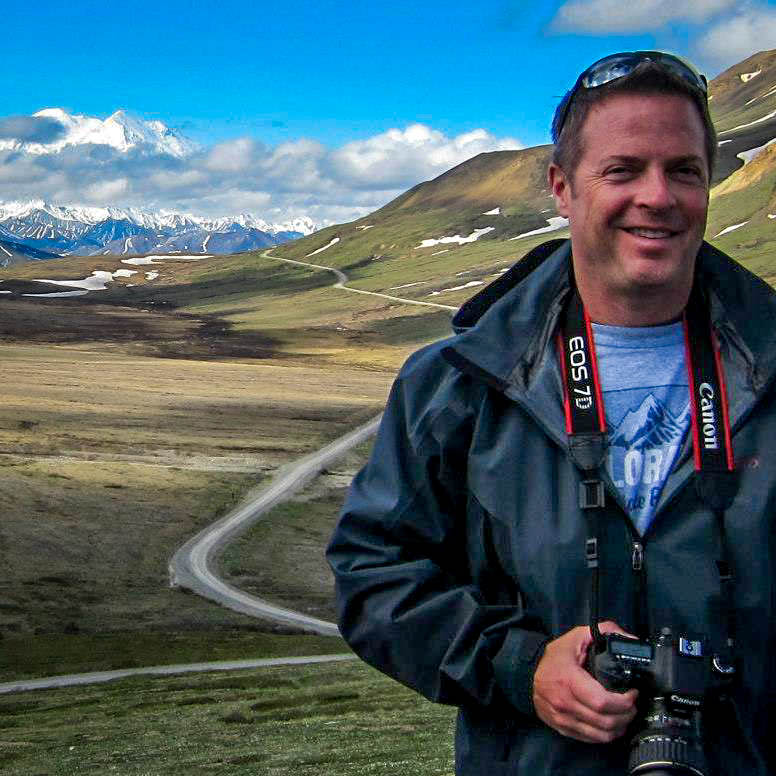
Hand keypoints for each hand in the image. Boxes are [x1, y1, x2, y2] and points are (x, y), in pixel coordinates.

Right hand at [532, 621, 638, 742]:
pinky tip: (611, 724)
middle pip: (605, 721)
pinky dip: (605, 735)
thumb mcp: (576, 637)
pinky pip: (590, 739)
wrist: (527, 674)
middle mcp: (565, 703)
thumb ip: (604, 631)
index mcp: (569, 680)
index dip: (623, 702)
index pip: (602, 702)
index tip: (632, 693)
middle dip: (626, 715)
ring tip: (624, 715)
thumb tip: (630, 638)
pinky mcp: (562, 729)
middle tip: (632, 705)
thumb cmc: (554, 656)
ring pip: (600, 735)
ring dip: (619, 727)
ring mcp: (563, 719)